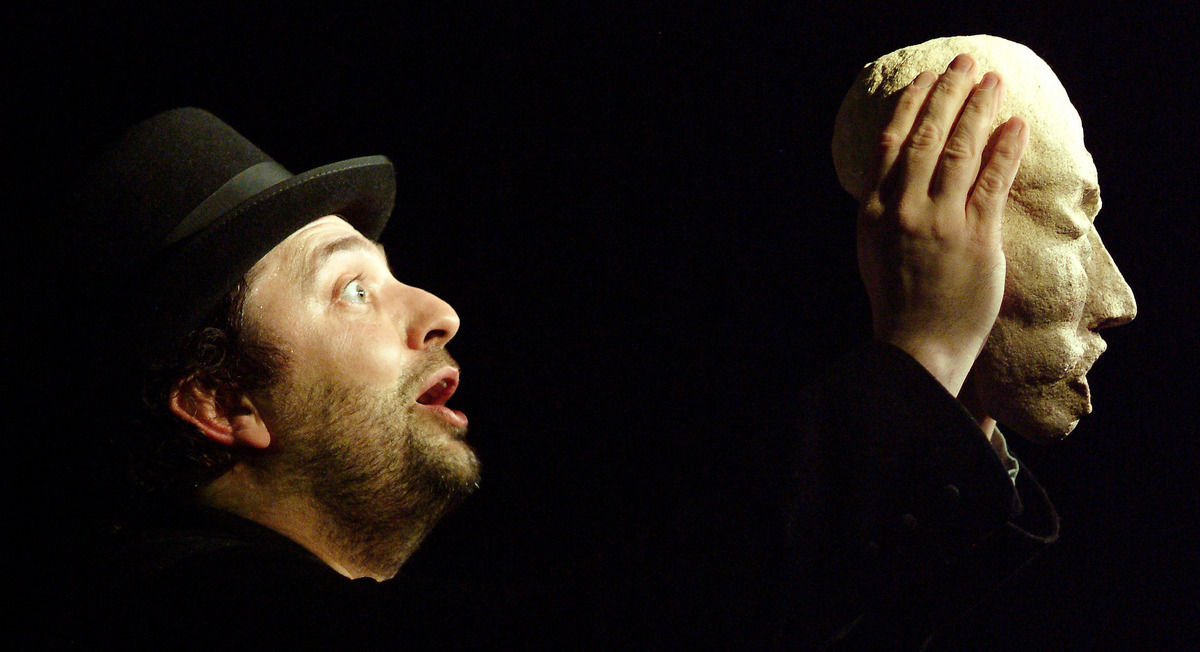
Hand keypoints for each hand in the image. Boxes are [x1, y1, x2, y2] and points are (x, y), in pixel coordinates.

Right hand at [857, 54, 1027, 395]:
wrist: (916, 347)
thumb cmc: (897, 303)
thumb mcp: (873, 251)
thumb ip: (885, 212)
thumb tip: (900, 178)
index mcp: (873, 212)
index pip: (890, 145)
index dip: (909, 107)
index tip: (923, 80)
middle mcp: (902, 210)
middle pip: (926, 137)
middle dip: (946, 94)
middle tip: (964, 64)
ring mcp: (939, 221)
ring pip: (960, 150)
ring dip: (978, 110)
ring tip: (993, 83)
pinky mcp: (975, 236)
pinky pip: (992, 180)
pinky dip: (1004, 148)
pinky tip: (1015, 125)